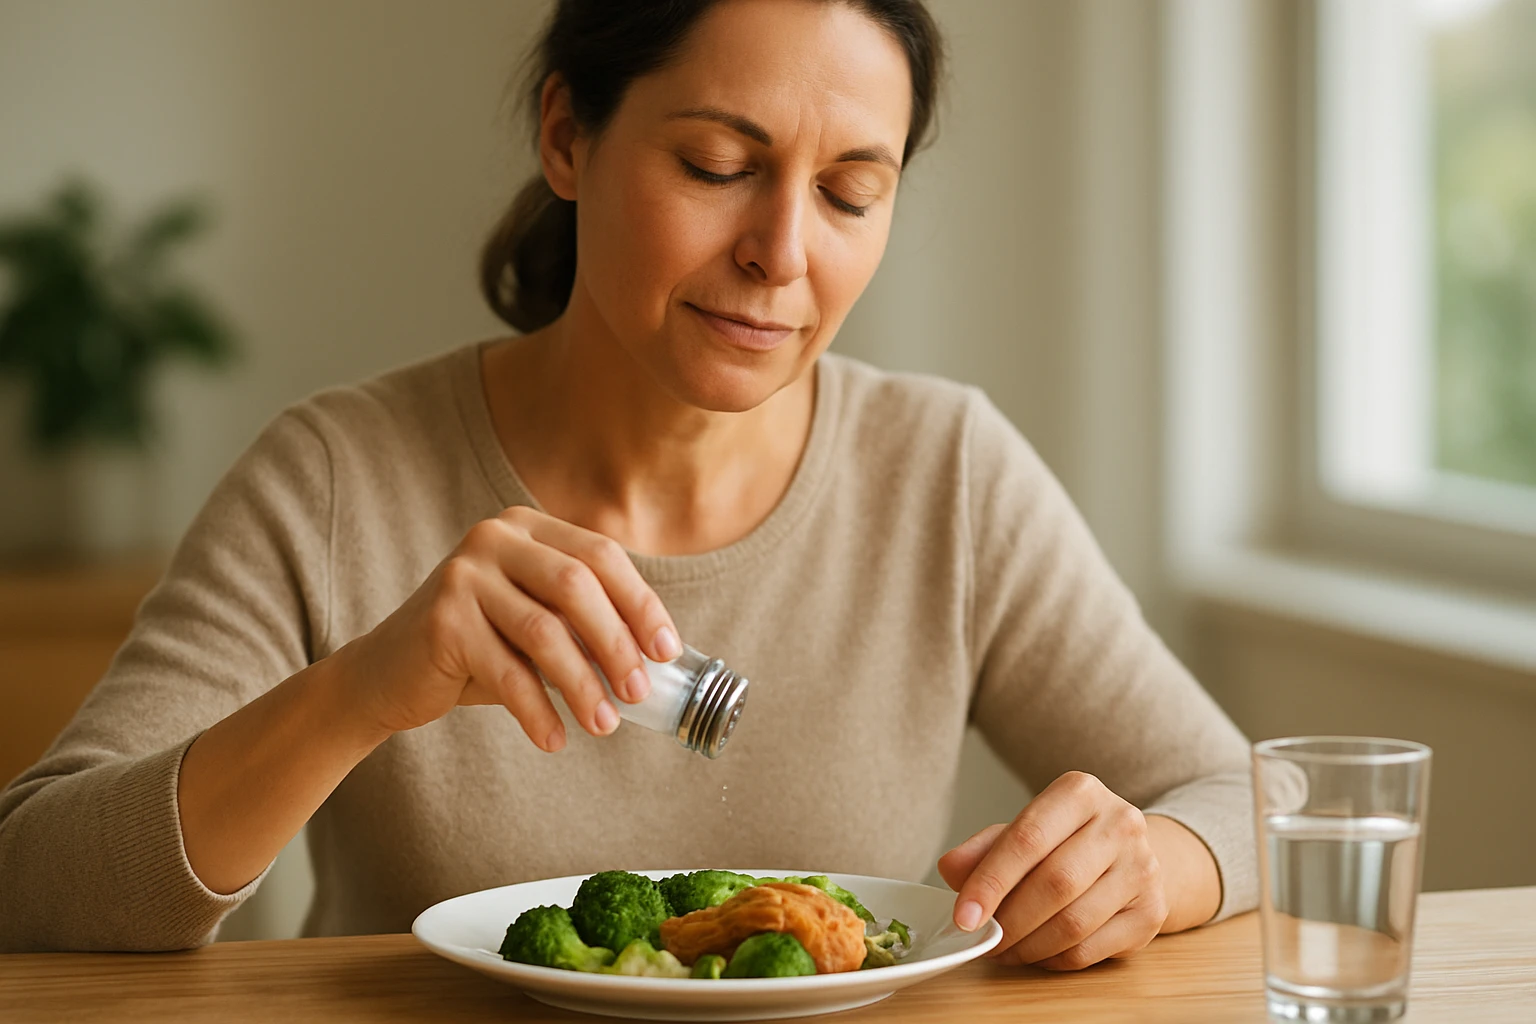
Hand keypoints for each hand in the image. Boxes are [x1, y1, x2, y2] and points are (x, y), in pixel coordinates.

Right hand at [333, 505, 682, 749]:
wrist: (388, 674)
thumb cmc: (478, 650)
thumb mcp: (535, 623)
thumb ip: (583, 624)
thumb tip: (657, 660)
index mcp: (528, 529)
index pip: (601, 555)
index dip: (640, 603)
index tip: (667, 650)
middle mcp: (495, 538)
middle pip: (576, 586)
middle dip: (616, 643)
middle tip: (639, 692)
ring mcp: (464, 574)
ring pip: (544, 631)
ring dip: (582, 684)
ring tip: (604, 724)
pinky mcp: (442, 618)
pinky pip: (505, 671)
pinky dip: (536, 710)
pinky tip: (554, 739)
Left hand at [936, 771, 1169, 970]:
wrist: (1132, 854)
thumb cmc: (1066, 841)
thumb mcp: (1024, 829)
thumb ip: (984, 847)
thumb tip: (950, 869)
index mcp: (1081, 792)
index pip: (1028, 838)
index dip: (991, 882)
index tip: (963, 916)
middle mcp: (1120, 824)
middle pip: (1055, 883)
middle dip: (1009, 920)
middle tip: (982, 940)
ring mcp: (1143, 869)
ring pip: (1074, 923)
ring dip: (1028, 946)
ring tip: (1003, 950)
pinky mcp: (1151, 912)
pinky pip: (1091, 949)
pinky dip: (1053, 959)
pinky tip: (1035, 953)